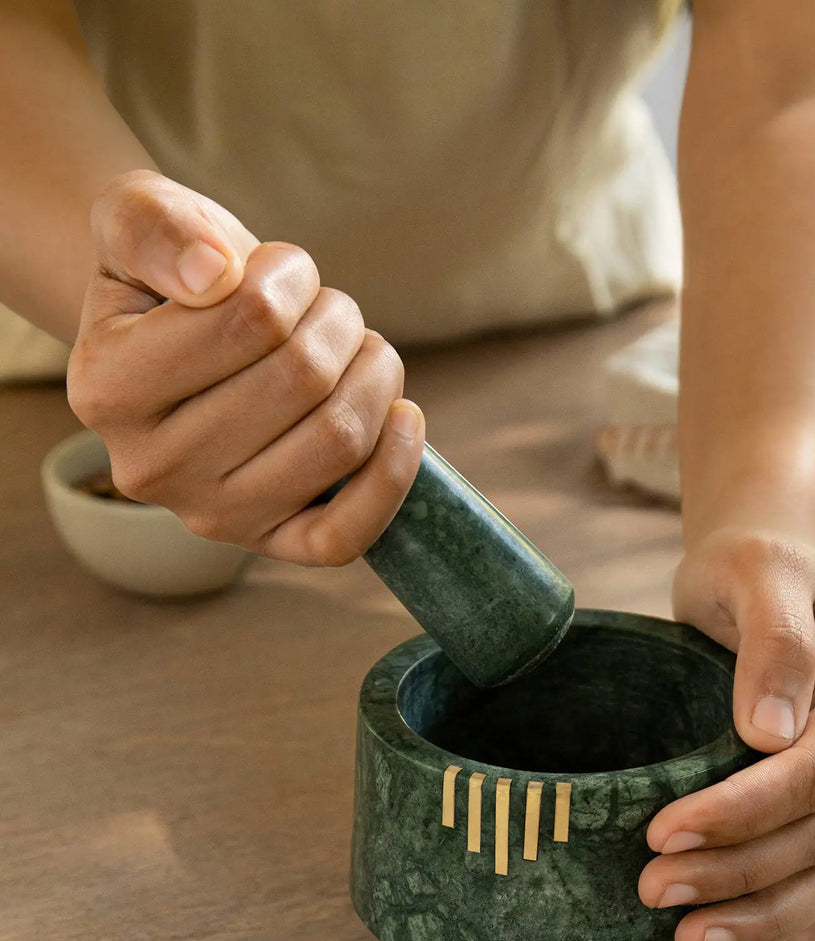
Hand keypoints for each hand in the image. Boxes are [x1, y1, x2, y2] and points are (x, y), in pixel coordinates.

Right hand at [67, 170, 423, 564]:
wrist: (184, 344)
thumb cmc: (173, 275)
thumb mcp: (140, 218)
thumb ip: (156, 228)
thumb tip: (211, 274)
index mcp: (107, 390)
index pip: (252, 318)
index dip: (290, 274)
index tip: (280, 266)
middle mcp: (152, 469)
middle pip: (304, 378)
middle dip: (336, 321)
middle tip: (326, 308)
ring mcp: (214, 517)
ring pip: (338, 440)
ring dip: (373, 373)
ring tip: (358, 347)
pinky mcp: (271, 544)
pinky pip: (347, 533)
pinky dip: (393, 470)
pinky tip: (404, 414)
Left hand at [639, 528, 814, 940]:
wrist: (765, 574)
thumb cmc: (754, 566)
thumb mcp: (757, 573)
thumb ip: (773, 641)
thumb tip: (770, 733)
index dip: (744, 810)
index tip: (663, 833)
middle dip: (737, 869)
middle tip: (650, 888)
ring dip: (759, 913)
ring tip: (685, 938)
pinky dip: (792, 918)